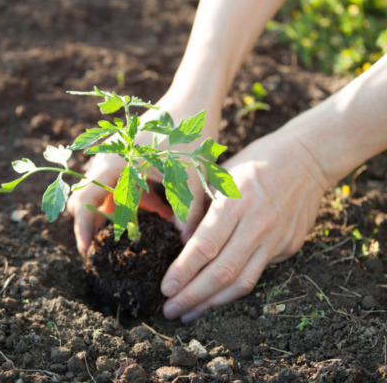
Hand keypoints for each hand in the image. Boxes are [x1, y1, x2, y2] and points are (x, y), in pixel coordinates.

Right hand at [67, 97, 220, 254]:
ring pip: (107, 192)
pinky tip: (163, 208)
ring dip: (123, 211)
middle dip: (100, 223)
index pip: (84, 202)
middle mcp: (107, 158)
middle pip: (88, 198)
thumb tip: (186, 246)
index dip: (82, 230)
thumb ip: (186, 213)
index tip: (86, 253)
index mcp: (113, 163)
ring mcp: (116, 155)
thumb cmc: (189, 134)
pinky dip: (135, 199)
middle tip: (113, 247)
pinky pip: (122, 183)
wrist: (196, 97)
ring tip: (152, 224)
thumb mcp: (189, 177)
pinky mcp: (128, 154)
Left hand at [160, 128, 329, 322]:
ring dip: (213, 303)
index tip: (166, 288)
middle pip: (222, 271)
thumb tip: (181, 242)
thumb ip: (199, 208)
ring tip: (189, 314)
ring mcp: (276, 238)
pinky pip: (257, 274)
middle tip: (170, 311)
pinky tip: (215, 297)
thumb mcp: (219, 174)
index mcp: (234, 202)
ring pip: (242, 282)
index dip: (183, 271)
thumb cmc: (253, 162)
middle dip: (193, 296)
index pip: (205, 246)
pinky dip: (233, 290)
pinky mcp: (289, 247)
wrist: (307, 158)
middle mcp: (257, 224)